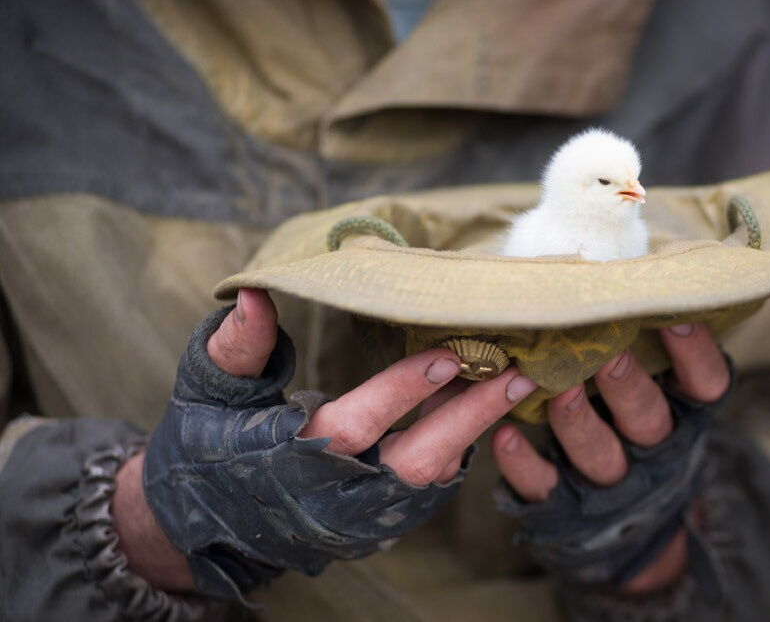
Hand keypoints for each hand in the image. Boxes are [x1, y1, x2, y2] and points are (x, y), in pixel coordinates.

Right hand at [115, 289, 535, 598]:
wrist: (203, 524)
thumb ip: (235, 349)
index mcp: (292, 460)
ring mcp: (359, 517)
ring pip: (431, 481)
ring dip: (473, 432)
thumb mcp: (207, 394)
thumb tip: (256, 294)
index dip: (402, 391)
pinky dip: (457, 451)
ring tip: (513, 386)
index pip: (356, 425)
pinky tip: (482, 411)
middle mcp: (335, 496)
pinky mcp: (373, 525)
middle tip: (516, 376)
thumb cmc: (204, 449)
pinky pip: (427, 491)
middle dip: (468, 418)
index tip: (447, 354)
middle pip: (416, 462)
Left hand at [492, 323, 729, 593]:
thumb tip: (622, 275)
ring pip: (599, 454)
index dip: (694, 353)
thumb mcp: (657, 389)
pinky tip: (504, 435)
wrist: (628, 526)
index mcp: (683, 413)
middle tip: (607, 352)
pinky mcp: (564, 504)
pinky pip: (545, 485)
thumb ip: (644, 345)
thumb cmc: (633, 422)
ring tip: (555, 388)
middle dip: (626, 385)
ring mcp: (609, 480)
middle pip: (647, 418)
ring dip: (577, 420)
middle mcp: (652, 448)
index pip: (704, 384)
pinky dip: (523, 464)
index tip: (676, 316)